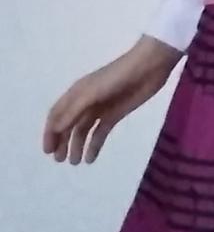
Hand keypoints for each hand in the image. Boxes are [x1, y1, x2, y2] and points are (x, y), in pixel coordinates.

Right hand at [43, 36, 182, 164]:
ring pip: (83, 131)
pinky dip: (94, 145)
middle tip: (59, 160)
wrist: (147, 69)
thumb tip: (56, 129)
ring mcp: (100, 109)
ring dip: (77, 146)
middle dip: (62, 142)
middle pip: (68, 125)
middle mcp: (84, 102)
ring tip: (75, 162)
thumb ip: (73, 111)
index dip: (50, 132)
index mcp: (76, 93)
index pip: (57, 115)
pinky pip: (100, 132)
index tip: (47, 151)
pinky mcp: (114, 115)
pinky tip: (91, 159)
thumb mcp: (91, 93)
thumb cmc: (116, 78)